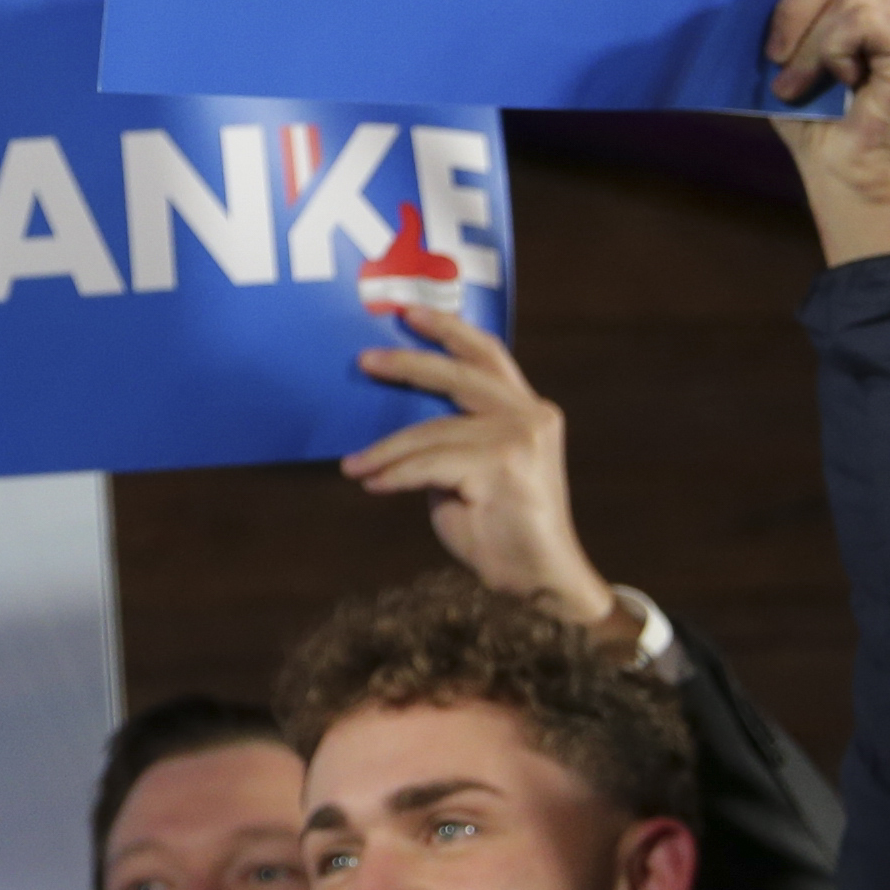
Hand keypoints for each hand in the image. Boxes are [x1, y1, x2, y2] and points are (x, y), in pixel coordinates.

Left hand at [343, 309, 614, 625]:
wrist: (536, 579)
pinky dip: (396, 474)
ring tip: (354, 465)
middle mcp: (530, 416)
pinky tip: (372, 483)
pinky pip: (430, 464)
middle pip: (459, 375)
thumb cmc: (497, 528)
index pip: (488, 355)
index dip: (450, 329)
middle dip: (408, 363)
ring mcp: (520, 439)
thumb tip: (393, 421)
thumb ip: (448, 439)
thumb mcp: (468, 471)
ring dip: (386, 450)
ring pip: (433, 431)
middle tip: (365, 360)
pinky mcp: (502, 468)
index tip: (409, 311)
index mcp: (527, 410)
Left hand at [762, 0, 889, 266]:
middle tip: (773, 53)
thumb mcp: (788, 52)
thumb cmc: (816, 120)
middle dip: (792, 4)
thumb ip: (783, 8)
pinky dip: (826, 52)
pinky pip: (859, 19)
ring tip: (796, 82)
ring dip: (805, 38)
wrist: (852, 179)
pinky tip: (827, 85)